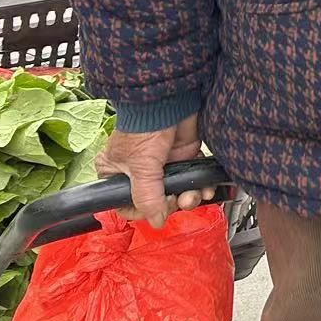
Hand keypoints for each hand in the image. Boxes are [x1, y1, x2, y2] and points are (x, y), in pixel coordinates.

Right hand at [95, 114, 213, 227]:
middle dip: (172, 204)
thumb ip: (148, 196)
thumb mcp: (142, 166)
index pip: (127, 204)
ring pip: (176, 191)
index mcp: (115, 173)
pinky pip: (191, 177)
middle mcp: (138, 170)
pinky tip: (205, 188)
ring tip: (194, 195)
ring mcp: (162, 163)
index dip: (144, 211)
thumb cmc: (145, 125)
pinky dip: (200, 185)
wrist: (171, 99)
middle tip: (180, 201)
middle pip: (156, 200)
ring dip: (189, 197)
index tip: (158, 211)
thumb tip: (157, 221)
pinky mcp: (182, 155)